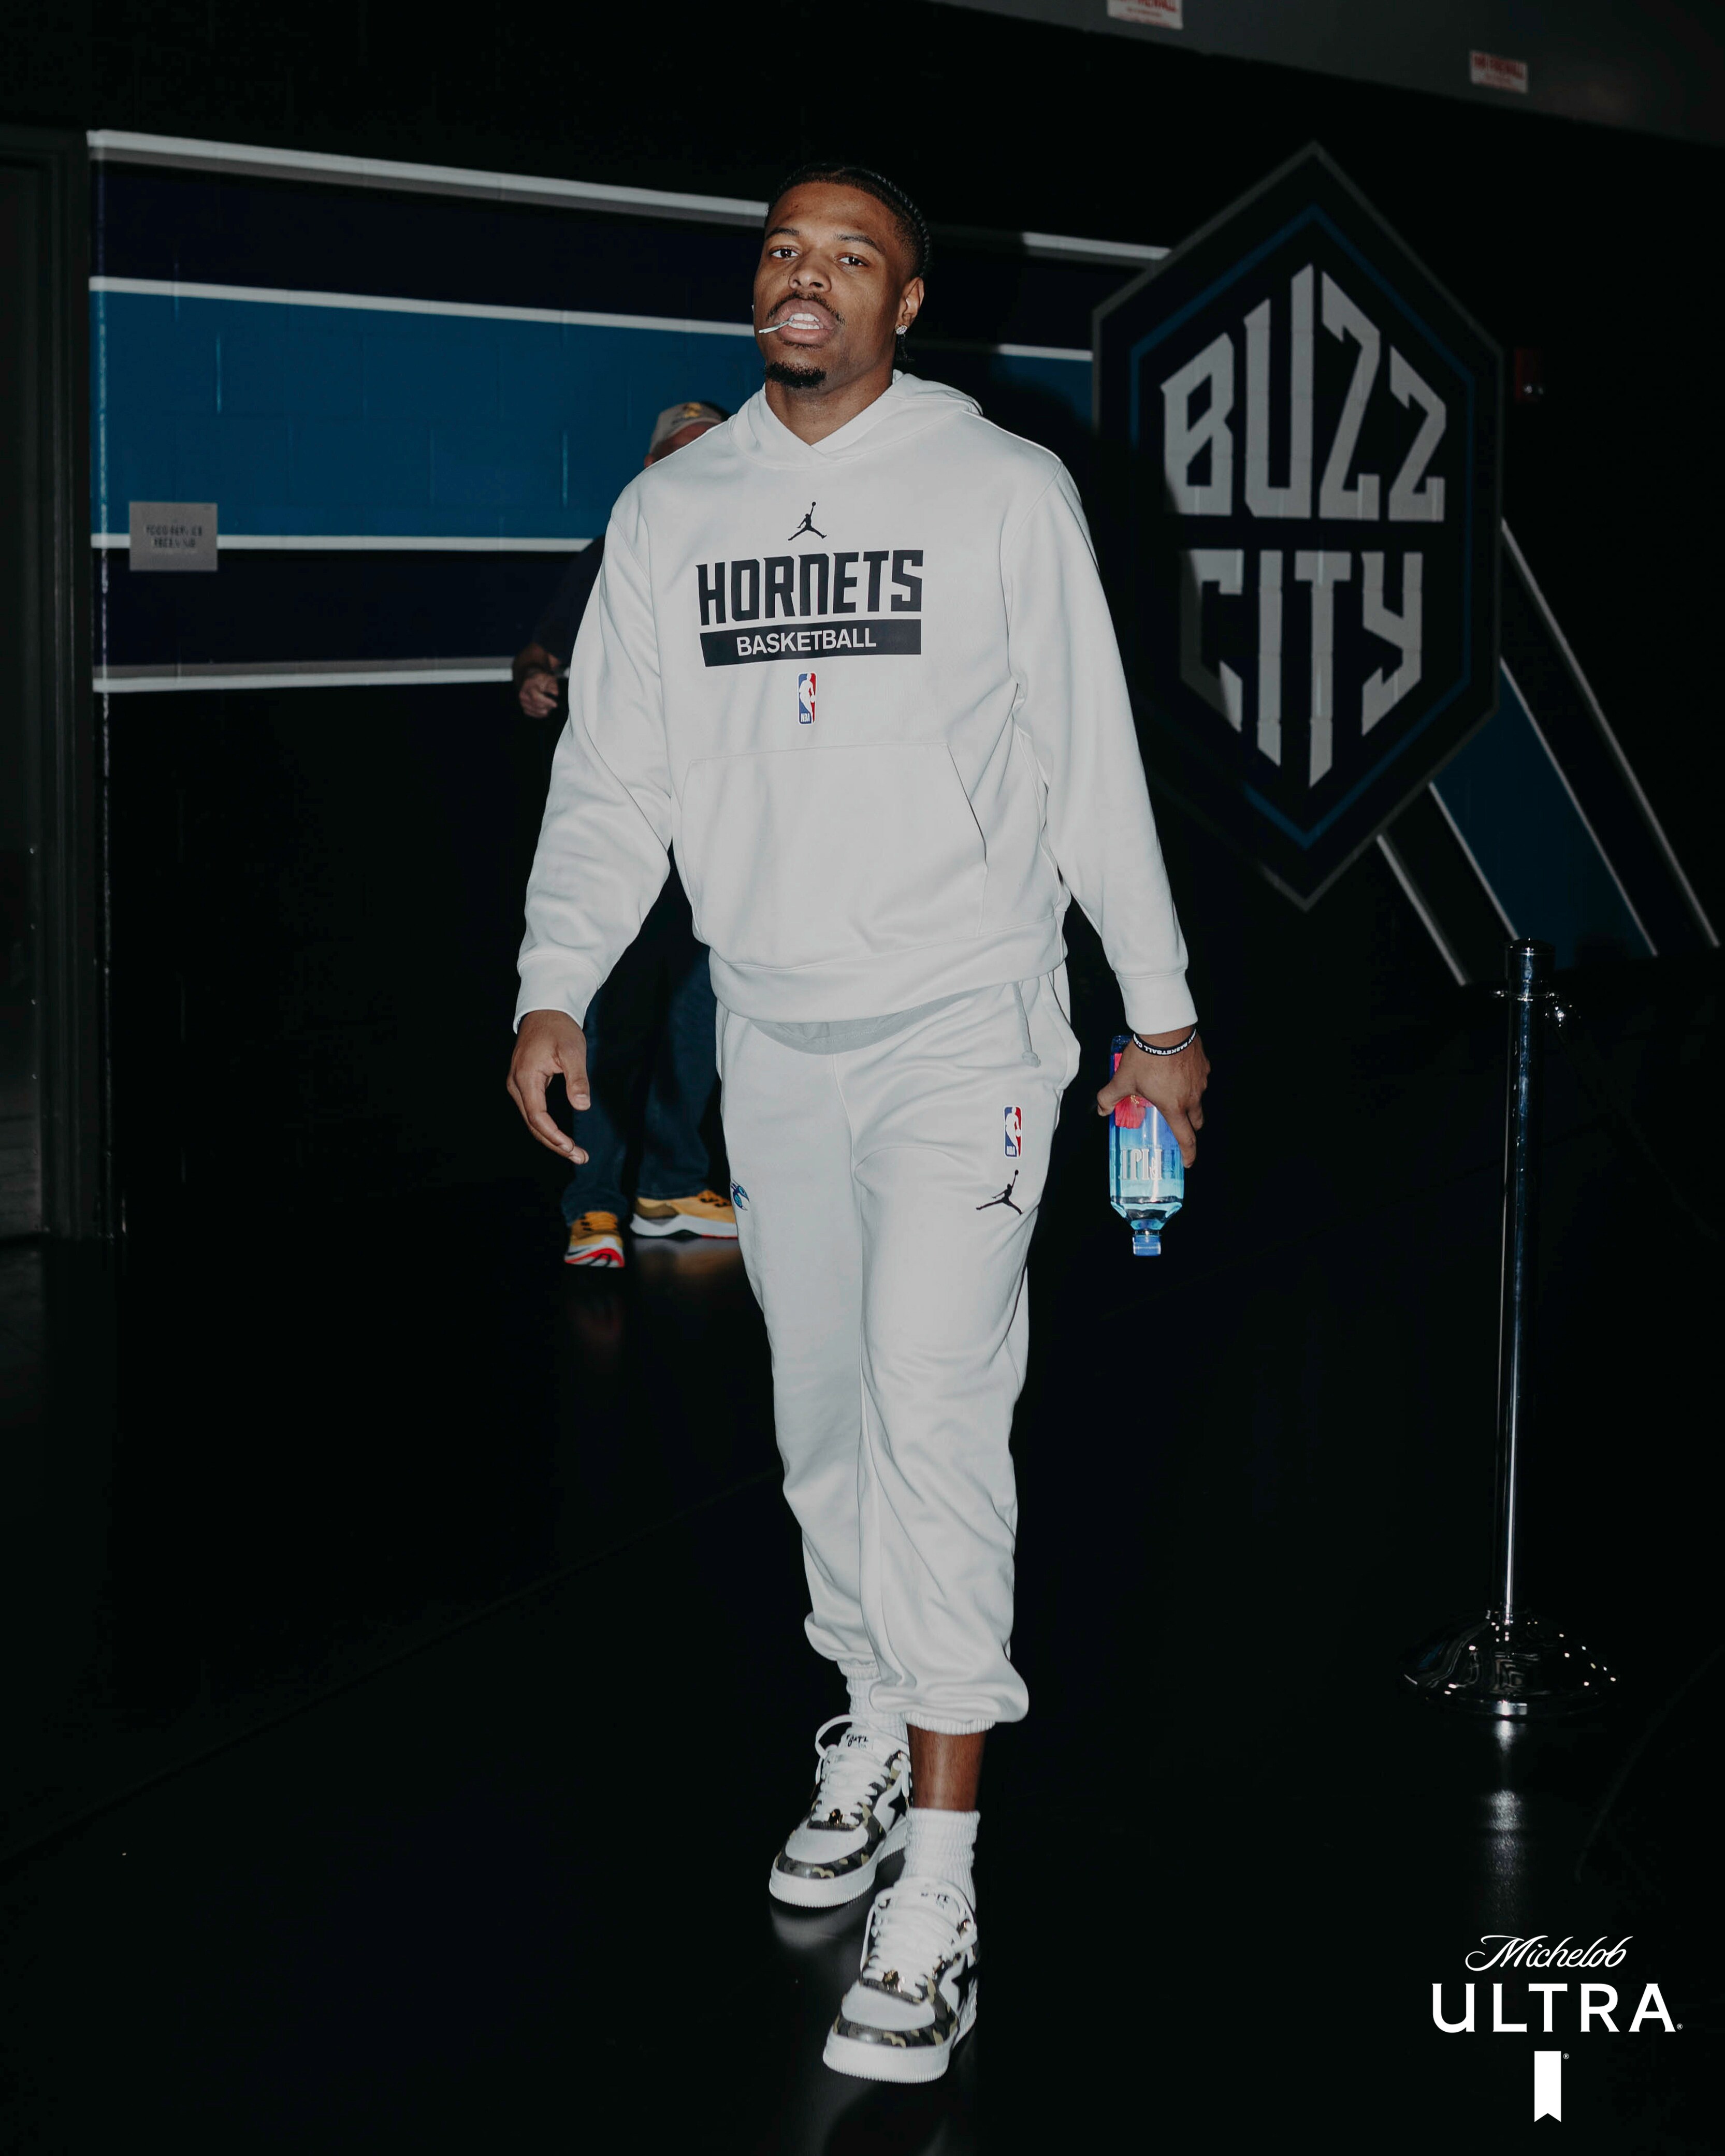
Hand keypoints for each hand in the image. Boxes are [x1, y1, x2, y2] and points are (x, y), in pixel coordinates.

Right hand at [507, 1010, 590, 1158]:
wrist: (545, 1011)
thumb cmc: (559, 1029)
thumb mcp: (573, 1050)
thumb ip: (577, 1079)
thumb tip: (582, 1106)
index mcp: (525, 1077)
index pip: (537, 1116)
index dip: (553, 1135)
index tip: (571, 1148)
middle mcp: (517, 1084)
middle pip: (533, 1124)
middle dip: (555, 1144)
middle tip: (580, 1157)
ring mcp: (518, 1085)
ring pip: (532, 1120)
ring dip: (552, 1138)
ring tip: (575, 1153)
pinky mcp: (524, 1084)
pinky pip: (534, 1112)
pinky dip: (547, 1127)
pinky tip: (562, 1138)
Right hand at [517, 670, 558, 717]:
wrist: (533, 681)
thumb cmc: (542, 680)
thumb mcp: (549, 679)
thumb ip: (552, 686)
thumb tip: (555, 694)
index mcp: (528, 686)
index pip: (536, 697)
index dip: (546, 702)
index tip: (555, 704)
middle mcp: (523, 695)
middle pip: (537, 705)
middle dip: (547, 706)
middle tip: (554, 704)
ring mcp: (522, 703)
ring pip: (536, 711)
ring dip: (545, 710)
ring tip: (550, 705)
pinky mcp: (525, 709)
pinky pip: (535, 715)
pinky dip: (542, 714)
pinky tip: (546, 709)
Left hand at [1096, 1028, 1209, 1166]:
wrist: (1165, 1029)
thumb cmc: (1146, 1057)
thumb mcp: (1122, 1080)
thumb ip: (1109, 1097)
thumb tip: (1102, 1110)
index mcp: (1174, 1107)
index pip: (1186, 1138)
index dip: (1188, 1153)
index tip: (1187, 1162)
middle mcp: (1192, 1097)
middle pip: (1197, 1121)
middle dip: (1189, 1127)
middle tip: (1177, 1125)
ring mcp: (1201, 1081)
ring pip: (1198, 1098)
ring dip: (1188, 1100)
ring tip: (1172, 1091)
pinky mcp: (1204, 1065)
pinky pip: (1200, 1079)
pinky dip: (1190, 1081)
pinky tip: (1176, 1072)